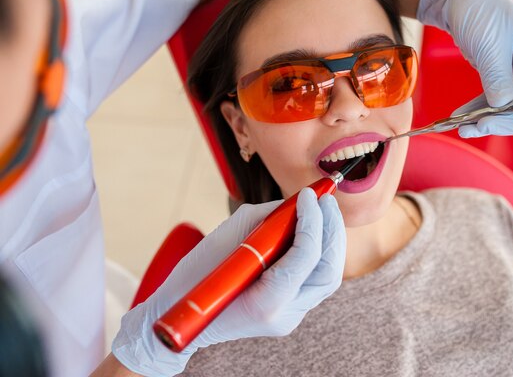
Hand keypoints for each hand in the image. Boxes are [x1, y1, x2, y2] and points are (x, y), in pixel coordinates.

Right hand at [111, 188, 345, 375]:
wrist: (180, 315)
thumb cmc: (195, 277)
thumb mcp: (224, 239)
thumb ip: (265, 222)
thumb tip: (294, 205)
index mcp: (266, 303)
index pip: (306, 258)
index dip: (311, 221)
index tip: (306, 195)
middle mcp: (285, 316)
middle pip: (328, 271)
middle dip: (331, 229)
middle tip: (325, 199)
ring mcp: (290, 317)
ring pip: (327, 277)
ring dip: (330, 240)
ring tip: (324, 210)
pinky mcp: (290, 312)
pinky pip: (314, 280)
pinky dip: (318, 251)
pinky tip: (312, 229)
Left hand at [418, 0, 512, 148]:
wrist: (461, 0)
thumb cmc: (481, 11)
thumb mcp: (489, 46)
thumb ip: (497, 79)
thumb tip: (502, 109)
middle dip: (506, 121)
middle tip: (477, 127)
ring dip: (489, 120)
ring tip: (462, 127)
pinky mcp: (506, 77)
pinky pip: (497, 102)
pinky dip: (479, 112)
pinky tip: (461, 117)